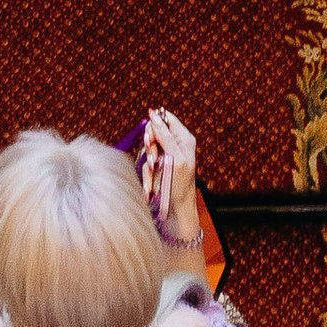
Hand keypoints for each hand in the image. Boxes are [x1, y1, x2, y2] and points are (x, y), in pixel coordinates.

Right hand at [138, 108, 199, 241]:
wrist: (176, 211)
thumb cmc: (180, 185)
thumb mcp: (175, 158)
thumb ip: (165, 136)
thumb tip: (155, 115)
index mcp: (183, 138)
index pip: (165, 118)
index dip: (154, 125)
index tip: (150, 138)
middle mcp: (173, 145)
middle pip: (152, 133)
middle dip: (149, 148)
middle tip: (153, 161)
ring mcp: (163, 156)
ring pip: (145, 150)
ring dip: (147, 166)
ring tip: (155, 178)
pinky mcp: (155, 168)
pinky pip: (143, 165)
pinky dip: (146, 176)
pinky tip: (151, 186)